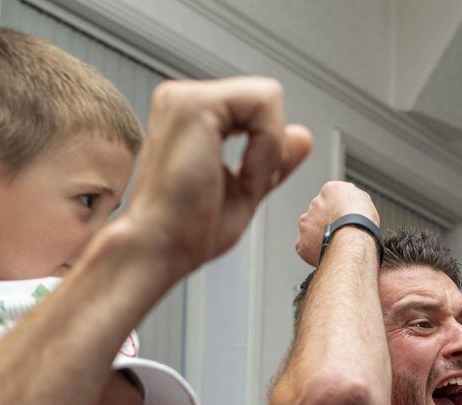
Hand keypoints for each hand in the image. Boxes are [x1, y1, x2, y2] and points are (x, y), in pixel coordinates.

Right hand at [121, 77, 311, 280]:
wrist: (159, 249)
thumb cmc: (188, 231)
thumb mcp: (244, 191)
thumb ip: (270, 160)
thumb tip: (302, 136)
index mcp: (191, 118)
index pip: (257, 110)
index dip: (269, 148)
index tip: (247, 185)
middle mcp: (183, 100)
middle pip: (266, 100)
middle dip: (271, 148)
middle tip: (246, 185)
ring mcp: (185, 97)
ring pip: (267, 97)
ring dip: (269, 148)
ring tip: (242, 181)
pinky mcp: (195, 104)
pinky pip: (263, 103)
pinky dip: (267, 146)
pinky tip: (243, 174)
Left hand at [295, 181, 379, 264]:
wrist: (352, 238)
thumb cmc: (362, 221)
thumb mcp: (364, 200)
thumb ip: (353, 201)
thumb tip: (352, 206)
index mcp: (331, 190)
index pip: (332, 199)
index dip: (339, 211)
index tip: (345, 220)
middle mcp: (315, 203)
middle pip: (320, 214)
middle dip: (327, 223)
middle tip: (340, 234)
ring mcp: (306, 223)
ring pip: (311, 230)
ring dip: (319, 236)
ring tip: (335, 245)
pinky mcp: (302, 242)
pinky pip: (306, 248)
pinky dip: (314, 252)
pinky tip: (327, 253)